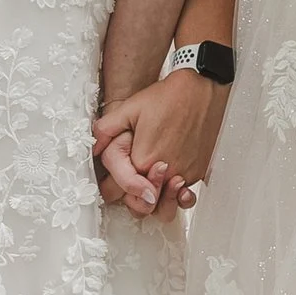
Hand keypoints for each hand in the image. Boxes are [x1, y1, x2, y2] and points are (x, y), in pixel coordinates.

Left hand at [92, 72, 229, 220]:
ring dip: (156, 200)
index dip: (113, 188)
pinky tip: (171, 180)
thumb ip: (106, 130)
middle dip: (133, 199)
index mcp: (143, 160)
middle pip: (142, 205)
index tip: (114, 183)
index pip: (120, 191)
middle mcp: (165, 173)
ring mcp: (184, 175)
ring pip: (165, 205)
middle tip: (130, 186)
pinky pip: (183, 195)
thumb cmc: (169, 97)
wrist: (203, 89)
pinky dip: (176, 192)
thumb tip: (93, 147)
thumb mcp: (130, 108)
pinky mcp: (199, 172)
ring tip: (150, 187)